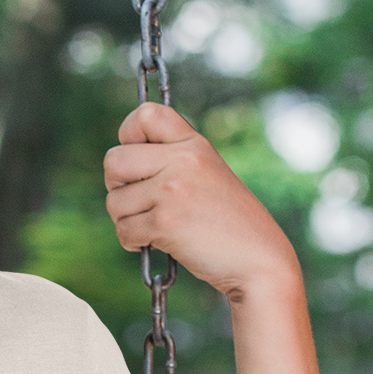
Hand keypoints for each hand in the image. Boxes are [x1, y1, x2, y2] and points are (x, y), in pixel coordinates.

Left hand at [104, 102, 298, 298]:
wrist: (258, 259)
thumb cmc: (228, 221)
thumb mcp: (207, 174)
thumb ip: (170, 160)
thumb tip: (116, 161)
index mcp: (194, 144)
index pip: (146, 114)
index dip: (128, 134)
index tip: (136, 157)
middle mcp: (183, 160)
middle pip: (113, 160)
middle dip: (117, 186)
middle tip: (139, 200)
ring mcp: (173, 190)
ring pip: (114, 201)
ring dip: (127, 220)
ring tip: (157, 226)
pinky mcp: (165, 223)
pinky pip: (123, 229)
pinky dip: (133, 242)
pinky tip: (158, 242)